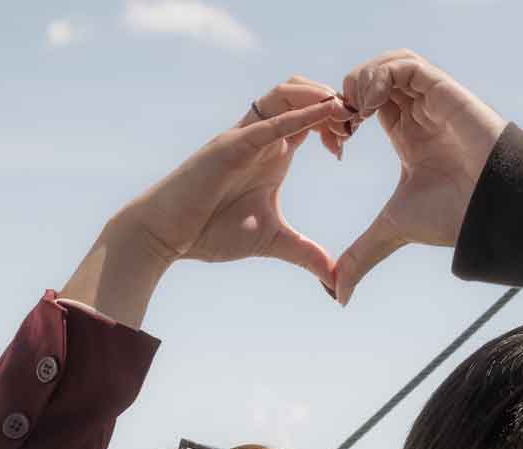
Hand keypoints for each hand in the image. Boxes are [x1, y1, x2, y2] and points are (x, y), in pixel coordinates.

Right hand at [118, 78, 356, 284]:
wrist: (166, 235)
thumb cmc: (212, 232)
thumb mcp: (274, 242)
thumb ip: (306, 254)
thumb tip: (335, 281)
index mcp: (275, 153)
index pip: (313, 118)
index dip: (337, 121)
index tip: (352, 140)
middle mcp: (261, 138)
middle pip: (302, 93)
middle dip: (334, 101)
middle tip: (356, 122)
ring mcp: (245, 138)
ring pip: (285, 93)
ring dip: (318, 96)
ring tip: (344, 112)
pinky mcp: (230, 146)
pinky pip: (268, 122)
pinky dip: (298, 114)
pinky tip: (324, 111)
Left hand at [332, 51, 507, 304]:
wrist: (492, 211)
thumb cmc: (455, 217)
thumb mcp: (393, 232)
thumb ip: (362, 256)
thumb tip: (336, 296)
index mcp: (407, 136)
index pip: (365, 105)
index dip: (341, 117)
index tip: (335, 147)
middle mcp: (420, 113)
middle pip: (373, 80)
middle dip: (346, 97)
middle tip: (338, 128)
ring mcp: (432, 99)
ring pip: (387, 65)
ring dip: (360, 83)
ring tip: (352, 116)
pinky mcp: (444, 90)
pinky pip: (404, 65)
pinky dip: (379, 77)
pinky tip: (369, 108)